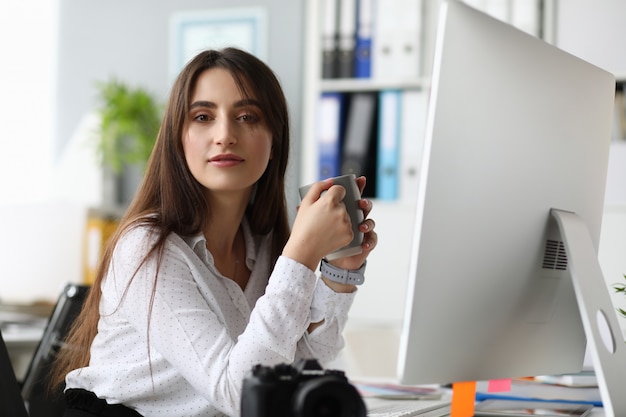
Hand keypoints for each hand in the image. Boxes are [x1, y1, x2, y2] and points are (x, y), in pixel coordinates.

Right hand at [283, 178, 354, 270]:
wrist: (304, 249)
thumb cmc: (303, 226)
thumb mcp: (305, 203)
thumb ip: (318, 187)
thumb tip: (331, 181)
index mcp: (330, 201)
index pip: (340, 189)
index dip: (333, 195)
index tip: (327, 202)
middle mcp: (341, 211)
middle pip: (344, 204)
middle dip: (336, 208)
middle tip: (322, 218)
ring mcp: (347, 223)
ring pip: (347, 215)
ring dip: (340, 219)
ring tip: (326, 227)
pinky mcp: (350, 234)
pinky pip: (349, 227)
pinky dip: (342, 230)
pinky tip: (331, 234)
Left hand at [322, 176, 376, 291]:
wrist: (324, 256)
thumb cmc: (318, 232)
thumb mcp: (312, 213)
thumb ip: (316, 196)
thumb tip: (326, 182)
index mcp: (344, 208)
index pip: (354, 195)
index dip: (358, 186)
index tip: (360, 180)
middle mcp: (355, 217)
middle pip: (364, 207)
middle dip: (365, 204)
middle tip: (360, 204)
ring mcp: (361, 230)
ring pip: (370, 222)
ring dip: (368, 223)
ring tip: (362, 227)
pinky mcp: (365, 243)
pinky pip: (372, 240)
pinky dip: (370, 241)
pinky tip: (364, 244)